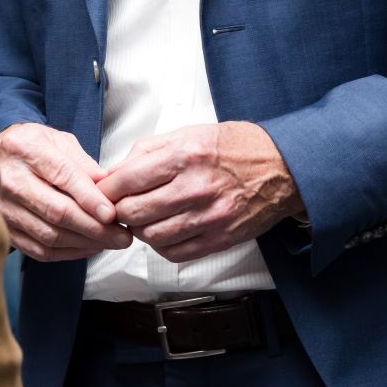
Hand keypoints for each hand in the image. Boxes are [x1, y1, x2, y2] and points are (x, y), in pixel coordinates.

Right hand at [0, 123, 132, 261]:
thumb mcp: (57, 141)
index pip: (62, 176)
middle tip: (122, 236)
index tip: (112, 214)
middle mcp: (10, 181)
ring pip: (50, 235)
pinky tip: (87, 247)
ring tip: (110, 242)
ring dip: (85, 243)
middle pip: (57, 211)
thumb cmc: (30, 148)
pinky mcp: (4, 230)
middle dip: (95, 228)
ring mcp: (3, 209)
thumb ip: (82, 164)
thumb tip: (108, 186)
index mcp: (25, 150)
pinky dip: (67, 253)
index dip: (89, 198)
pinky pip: (39, 250)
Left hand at [95, 122, 301, 263]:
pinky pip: (175, 253)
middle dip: (119, 211)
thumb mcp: (188, 133)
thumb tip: (113, 173)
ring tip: (145, 217)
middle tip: (120, 207)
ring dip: (140, 229)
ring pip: (151, 236)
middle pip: (133, 212)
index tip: (103, 192)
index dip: (106, 190)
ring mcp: (208, 218)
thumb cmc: (234, 148)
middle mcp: (195, 188)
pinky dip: (162, 245)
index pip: (126, 181)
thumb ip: (147, 152)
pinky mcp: (219, 239)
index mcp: (184, 156)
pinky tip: (165, 231)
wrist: (283, 168)